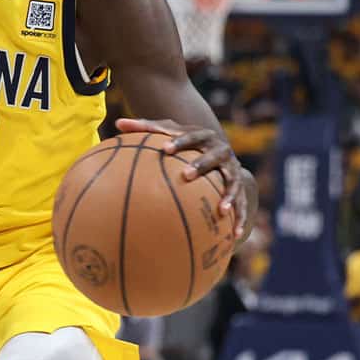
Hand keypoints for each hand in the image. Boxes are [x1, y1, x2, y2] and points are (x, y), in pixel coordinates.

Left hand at [116, 117, 258, 240]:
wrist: (221, 152)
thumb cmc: (186, 143)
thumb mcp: (169, 133)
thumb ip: (145, 128)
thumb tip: (118, 122)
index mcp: (204, 137)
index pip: (192, 136)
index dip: (180, 141)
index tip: (166, 149)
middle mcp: (222, 152)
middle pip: (214, 156)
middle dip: (202, 164)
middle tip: (186, 175)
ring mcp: (232, 170)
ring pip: (233, 182)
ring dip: (229, 195)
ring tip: (222, 210)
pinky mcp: (240, 188)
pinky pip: (241, 205)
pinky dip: (240, 219)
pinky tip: (235, 236)